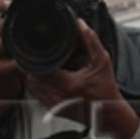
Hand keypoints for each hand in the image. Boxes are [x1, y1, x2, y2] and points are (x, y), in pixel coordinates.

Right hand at [0, 0, 22, 138]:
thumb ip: (5, 28)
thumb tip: (24, 10)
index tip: (10, 4)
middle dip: (13, 23)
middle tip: (29, 22)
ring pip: (2, 42)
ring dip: (18, 40)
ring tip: (29, 40)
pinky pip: (10, 61)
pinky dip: (21, 59)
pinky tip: (28, 59)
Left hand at [28, 22, 139, 138]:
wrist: (108, 114)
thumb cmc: (106, 90)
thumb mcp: (101, 62)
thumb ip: (90, 41)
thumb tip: (80, 24)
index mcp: (68, 84)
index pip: (40, 68)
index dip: (36, 57)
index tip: (39, 49)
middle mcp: (58, 96)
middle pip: (32, 76)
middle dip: (33, 64)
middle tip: (38, 54)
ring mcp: (54, 104)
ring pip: (31, 86)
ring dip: (33, 74)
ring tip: (41, 64)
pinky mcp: (52, 109)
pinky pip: (36, 94)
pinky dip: (37, 84)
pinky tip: (45, 77)